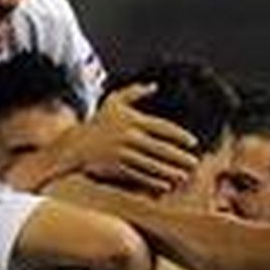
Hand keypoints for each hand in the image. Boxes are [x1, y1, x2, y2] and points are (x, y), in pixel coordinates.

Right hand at [71, 83, 198, 192]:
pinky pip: (139, 175)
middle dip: (179, 157)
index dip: (179, 135)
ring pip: (152, 164)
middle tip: (194, 163)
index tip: (193, 142)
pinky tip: (166, 184)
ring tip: (184, 176)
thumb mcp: (113, 101)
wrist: (75, 144)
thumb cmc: (98, 121)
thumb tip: (154, 85)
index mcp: (132, 121)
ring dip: (169, 171)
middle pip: (160, 148)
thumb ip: (134, 92)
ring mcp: (122, 154)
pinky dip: (153, 181)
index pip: (162, 128)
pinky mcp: (116, 168)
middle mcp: (129, 137)